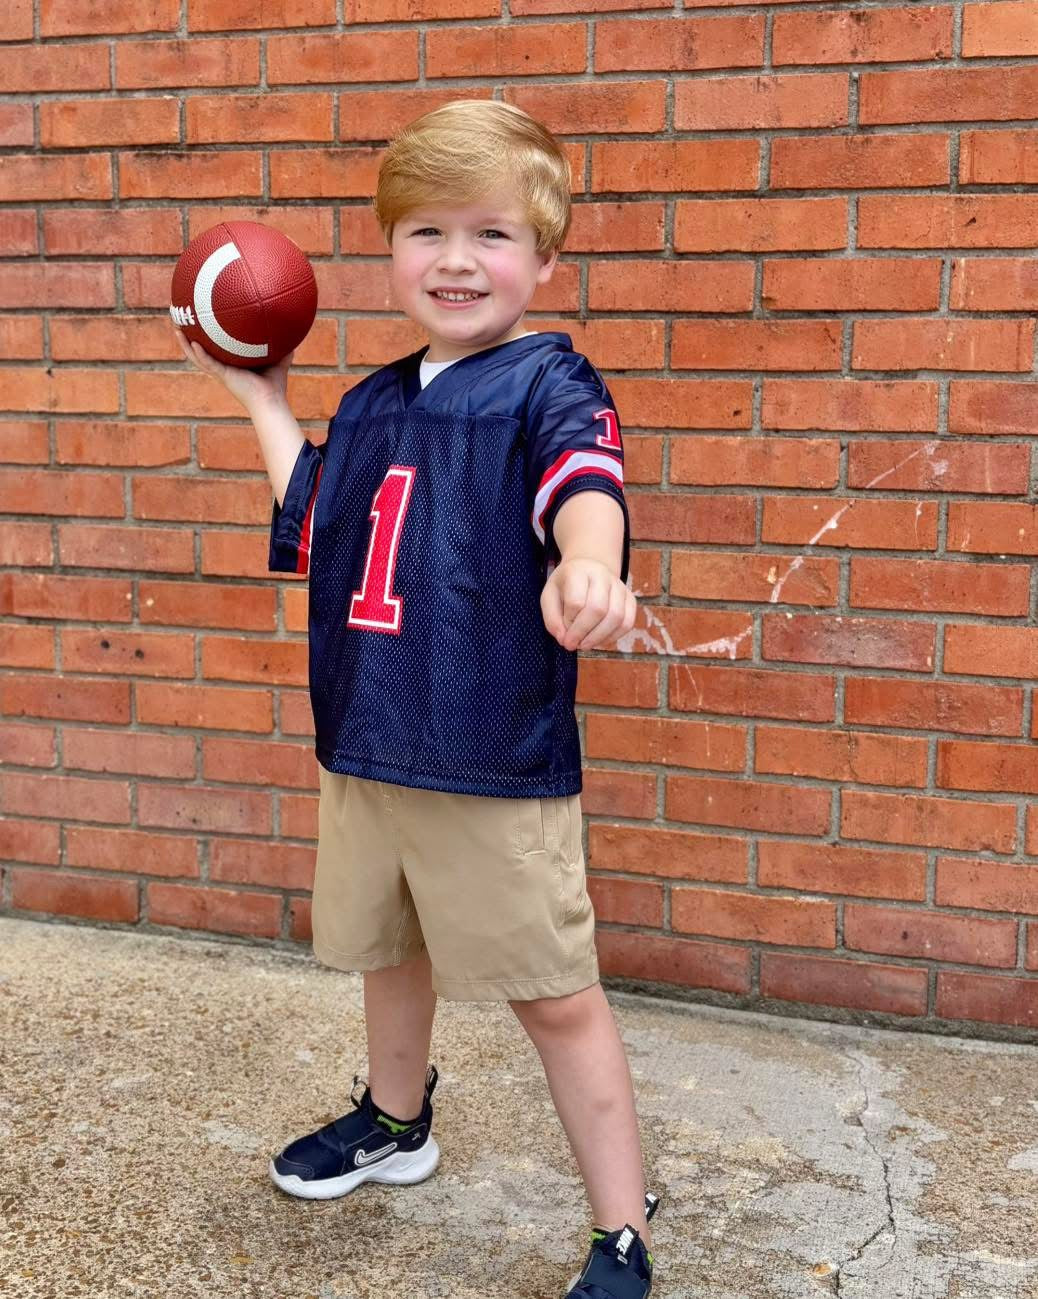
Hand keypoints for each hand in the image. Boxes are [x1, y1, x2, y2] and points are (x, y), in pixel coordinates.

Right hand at [171, 323, 294, 412]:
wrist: (272, 401)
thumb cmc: (275, 385)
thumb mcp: (278, 359)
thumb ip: (283, 346)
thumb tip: (293, 330)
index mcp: (231, 364)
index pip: (214, 348)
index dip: (205, 337)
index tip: (198, 322)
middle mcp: (222, 367)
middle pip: (199, 350)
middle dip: (188, 337)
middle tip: (179, 320)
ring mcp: (221, 372)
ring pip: (196, 356)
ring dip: (185, 344)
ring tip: (176, 327)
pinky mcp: (223, 376)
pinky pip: (207, 363)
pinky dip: (200, 354)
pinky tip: (192, 342)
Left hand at [540, 556, 636, 651]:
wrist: (587, 569)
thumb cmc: (566, 586)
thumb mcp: (549, 598)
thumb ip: (552, 619)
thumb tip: (564, 639)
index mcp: (578, 572)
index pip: (576, 601)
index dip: (569, 622)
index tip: (563, 632)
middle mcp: (602, 575)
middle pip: (598, 609)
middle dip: (583, 632)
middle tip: (573, 645)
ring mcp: (619, 586)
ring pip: (616, 617)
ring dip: (599, 638)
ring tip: (585, 645)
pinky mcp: (630, 598)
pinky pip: (627, 622)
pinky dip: (613, 637)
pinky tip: (599, 641)